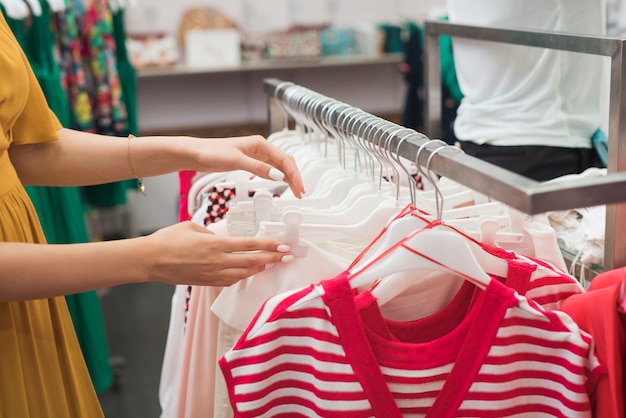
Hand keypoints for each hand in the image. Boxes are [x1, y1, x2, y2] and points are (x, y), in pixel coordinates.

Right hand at [142, 221, 292, 286]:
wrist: (149, 260)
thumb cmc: (168, 240)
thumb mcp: (192, 227)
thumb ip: (211, 233)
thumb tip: (221, 239)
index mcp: (216, 245)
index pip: (250, 245)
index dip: (269, 245)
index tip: (283, 244)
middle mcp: (218, 261)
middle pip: (253, 261)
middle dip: (273, 258)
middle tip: (288, 255)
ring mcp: (213, 274)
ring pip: (244, 273)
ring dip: (261, 268)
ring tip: (273, 263)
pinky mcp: (207, 282)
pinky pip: (230, 281)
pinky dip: (243, 276)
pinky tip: (250, 273)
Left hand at [190, 135, 304, 197]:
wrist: (196, 153)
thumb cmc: (212, 153)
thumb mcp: (236, 161)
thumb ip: (258, 168)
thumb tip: (277, 176)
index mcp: (261, 144)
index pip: (285, 160)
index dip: (295, 175)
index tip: (300, 188)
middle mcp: (261, 148)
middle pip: (285, 162)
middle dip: (295, 177)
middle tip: (300, 193)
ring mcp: (256, 155)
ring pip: (279, 166)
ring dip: (289, 177)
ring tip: (295, 191)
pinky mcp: (250, 161)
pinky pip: (270, 169)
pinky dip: (278, 176)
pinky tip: (282, 183)